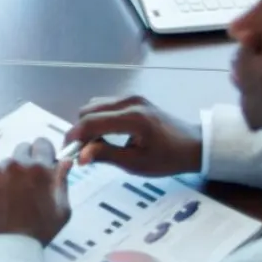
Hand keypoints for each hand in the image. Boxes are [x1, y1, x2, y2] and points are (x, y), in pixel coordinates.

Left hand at [0, 138, 73, 243]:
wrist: (4, 248)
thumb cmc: (34, 232)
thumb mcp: (62, 210)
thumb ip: (63, 182)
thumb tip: (63, 165)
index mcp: (38, 169)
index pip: (43, 143)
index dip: (45, 154)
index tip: (45, 161)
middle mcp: (15, 165)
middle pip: (23, 149)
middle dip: (28, 161)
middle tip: (30, 181)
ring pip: (6, 163)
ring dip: (11, 174)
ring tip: (14, 197)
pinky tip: (1, 202)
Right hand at [64, 96, 203, 176]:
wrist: (194, 145)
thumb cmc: (169, 158)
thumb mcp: (137, 164)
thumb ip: (106, 156)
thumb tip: (80, 157)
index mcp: (132, 118)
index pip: (91, 121)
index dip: (74, 136)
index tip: (67, 151)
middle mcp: (130, 102)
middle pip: (89, 110)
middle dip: (80, 131)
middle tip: (82, 152)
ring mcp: (132, 98)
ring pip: (95, 106)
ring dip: (89, 125)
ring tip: (95, 145)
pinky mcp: (133, 99)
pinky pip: (105, 105)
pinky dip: (99, 120)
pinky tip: (105, 136)